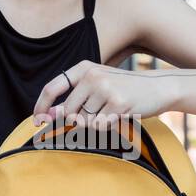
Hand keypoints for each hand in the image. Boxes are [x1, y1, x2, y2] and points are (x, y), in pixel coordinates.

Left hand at [32, 61, 174, 131]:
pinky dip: (107, 126)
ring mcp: (105, 88)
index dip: (40, 106)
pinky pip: (100, 126)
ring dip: (95, 124)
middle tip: (98, 114)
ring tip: (111, 112)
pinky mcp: (118, 102)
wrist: (159, 87)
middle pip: (67, 111)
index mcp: (83, 68)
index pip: (52, 87)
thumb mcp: (97, 87)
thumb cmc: (125, 89)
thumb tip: (49, 115)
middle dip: (77, 120)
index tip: (36, 120)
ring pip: (84, 121)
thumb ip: (73, 99)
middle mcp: (92, 75)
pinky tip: (119, 115)